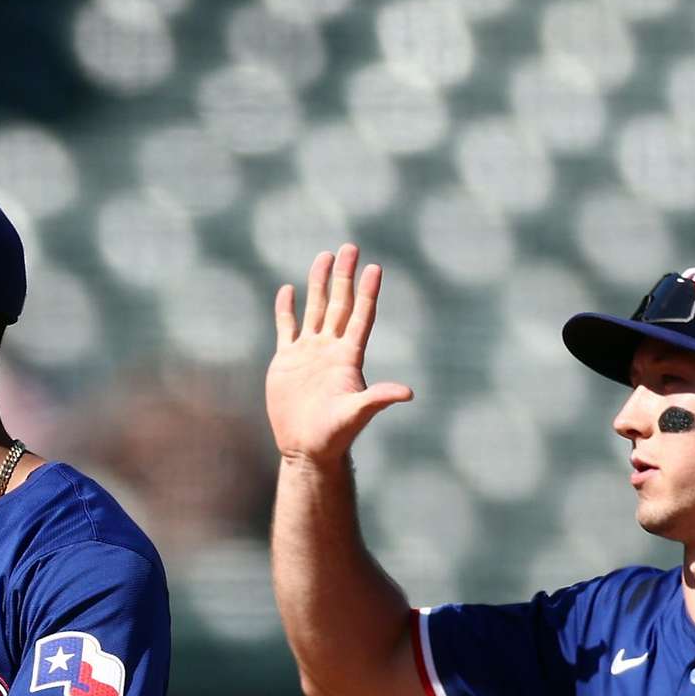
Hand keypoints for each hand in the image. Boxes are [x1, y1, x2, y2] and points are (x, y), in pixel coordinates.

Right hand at [264, 244, 410, 465]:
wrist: (306, 447)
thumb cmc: (334, 435)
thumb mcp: (357, 414)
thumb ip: (378, 399)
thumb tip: (408, 393)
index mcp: (349, 357)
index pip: (361, 317)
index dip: (368, 292)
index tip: (375, 268)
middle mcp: (331, 349)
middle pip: (339, 304)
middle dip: (344, 276)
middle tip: (350, 247)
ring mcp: (309, 352)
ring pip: (315, 309)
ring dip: (319, 283)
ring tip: (324, 256)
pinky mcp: (287, 361)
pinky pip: (287, 328)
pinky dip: (287, 310)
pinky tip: (288, 290)